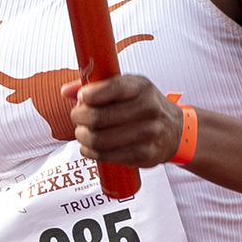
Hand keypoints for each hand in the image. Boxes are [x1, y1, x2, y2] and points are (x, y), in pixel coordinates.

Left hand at [64, 73, 182, 168]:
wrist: (176, 131)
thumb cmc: (145, 106)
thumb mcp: (128, 88)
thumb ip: (97, 86)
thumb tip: (66, 91)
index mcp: (142, 87)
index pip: (115, 87)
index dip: (93, 93)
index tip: (81, 97)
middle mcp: (147, 109)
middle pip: (100, 117)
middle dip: (80, 117)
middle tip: (77, 116)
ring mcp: (147, 133)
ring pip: (100, 139)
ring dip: (82, 136)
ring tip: (82, 133)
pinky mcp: (144, 154)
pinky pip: (107, 155)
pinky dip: (91, 152)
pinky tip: (89, 147)